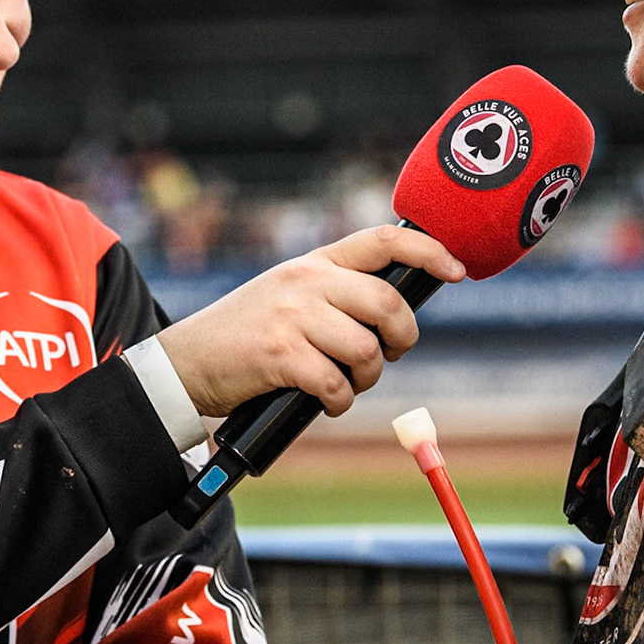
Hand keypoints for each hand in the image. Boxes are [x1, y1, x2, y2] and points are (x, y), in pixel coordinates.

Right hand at [156, 224, 465, 417]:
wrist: (185, 361)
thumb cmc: (246, 334)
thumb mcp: (288, 293)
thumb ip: (334, 292)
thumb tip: (395, 314)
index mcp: (314, 262)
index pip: (384, 241)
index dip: (430, 252)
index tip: (457, 271)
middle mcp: (307, 282)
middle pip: (388, 304)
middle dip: (402, 340)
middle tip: (389, 356)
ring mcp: (293, 317)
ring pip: (367, 350)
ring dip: (366, 378)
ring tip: (346, 384)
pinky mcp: (281, 355)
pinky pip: (337, 385)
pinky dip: (340, 403)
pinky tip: (325, 402)